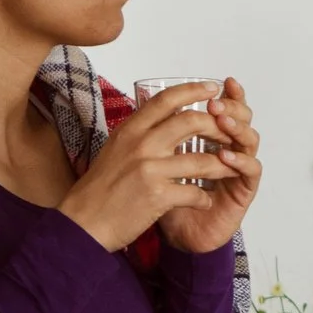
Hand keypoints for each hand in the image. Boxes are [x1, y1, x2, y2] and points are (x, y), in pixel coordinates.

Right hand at [57, 81, 242, 253]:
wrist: (82, 223)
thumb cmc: (98, 190)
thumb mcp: (114, 150)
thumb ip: (138, 134)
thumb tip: (161, 119)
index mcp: (130, 130)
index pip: (166, 99)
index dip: (193, 90)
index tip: (212, 89)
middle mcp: (140, 144)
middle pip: (191, 122)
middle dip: (218, 127)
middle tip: (229, 134)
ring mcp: (150, 169)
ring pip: (202, 161)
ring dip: (222, 166)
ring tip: (230, 169)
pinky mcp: (157, 196)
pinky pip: (195, 192)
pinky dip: (204, 198)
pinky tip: (205, 201)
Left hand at [155, 80, 262, 253]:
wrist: (173, 235)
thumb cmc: (167, 197)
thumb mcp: (159, 160)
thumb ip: (160, 132)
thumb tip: (144, 96)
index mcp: (212, 139)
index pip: (226, 110)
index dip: (228, 95)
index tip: (221, 82)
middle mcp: (229, 150)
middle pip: (243, 119)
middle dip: (232, 107)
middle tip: (215, 104)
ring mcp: (238, 171)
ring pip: (250, 141)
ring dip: (237, 129)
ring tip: (222, 122)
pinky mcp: (243, 192)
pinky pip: (251, 171)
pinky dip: (241, 161)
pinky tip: (227, 156)